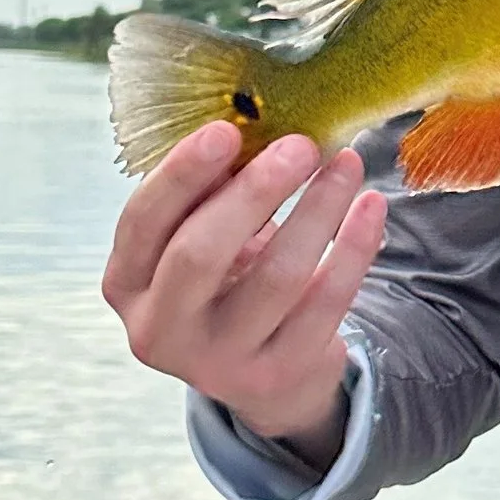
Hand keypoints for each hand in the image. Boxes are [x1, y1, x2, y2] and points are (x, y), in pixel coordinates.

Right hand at [101, 122, 388, 463]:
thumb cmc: (228, 278)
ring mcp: (219, 363)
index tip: (228, 129)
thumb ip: (209, 192)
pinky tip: (371, 205)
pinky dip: (355, 246)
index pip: (142, 222)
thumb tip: (253, 124)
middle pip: (200, 254)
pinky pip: (327, 302)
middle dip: (254, 191)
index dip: (182, 174)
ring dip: (318, 209)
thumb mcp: (202, 237)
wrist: (268, 369)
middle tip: (301, 145)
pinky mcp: (279, 375)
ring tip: (346, 163)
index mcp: (128, 284)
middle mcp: (161, 330)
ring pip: (276, 277)